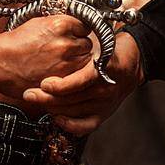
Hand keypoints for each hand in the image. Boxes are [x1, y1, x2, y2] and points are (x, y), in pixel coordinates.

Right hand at [0, 14, 92, 96]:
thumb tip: (74, 25)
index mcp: (61, 25)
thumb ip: (60, 24)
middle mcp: (65, 43)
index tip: (75, 36)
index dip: (79, 32)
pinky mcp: (60, 80)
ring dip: (77, 63)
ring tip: (61, 63)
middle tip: (65, 51)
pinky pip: (76, 78)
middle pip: (87, 45)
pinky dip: (71, 77)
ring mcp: (64, 63)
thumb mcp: (38, 23)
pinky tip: (61, 73)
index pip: (85, 26)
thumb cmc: (13, 44)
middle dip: (78, 48)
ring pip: (84, 62)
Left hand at [22, 30, 144, 134]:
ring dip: (51, 108)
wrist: (135, 63)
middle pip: (71, 99)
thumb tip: (54, 39)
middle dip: (46, 98)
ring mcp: (104, 103)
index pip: (79, 82)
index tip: (44, 82)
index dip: (60, 85)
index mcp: (104, 69)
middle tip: (29, 93)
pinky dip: (69, 125)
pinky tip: (57, 118)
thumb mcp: (100, 41)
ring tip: (37, 100)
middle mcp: (105, 89)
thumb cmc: (113, 50)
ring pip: (72, 111)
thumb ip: (80, 45)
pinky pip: (85, 126)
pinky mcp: (104, 114)